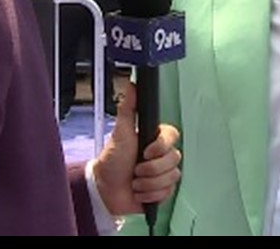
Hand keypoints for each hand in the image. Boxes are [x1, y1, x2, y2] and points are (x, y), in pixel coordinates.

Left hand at [92, 82, 181, 215]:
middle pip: (174, 160)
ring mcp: (164, 173)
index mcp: (156, 139)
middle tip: (135, 169)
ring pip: (171, 178)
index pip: (173, 136)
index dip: (161, 146)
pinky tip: (139, 192)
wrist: (106, 189)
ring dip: (148, 183)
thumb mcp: (120, 132)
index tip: (145, 152)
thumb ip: (128, 108)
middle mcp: (163, 155)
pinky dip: (149, 194)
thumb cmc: (112, 160)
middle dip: (150, 169)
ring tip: (134, 181)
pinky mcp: (163, 190)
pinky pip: (167, 193)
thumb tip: (132, 85)